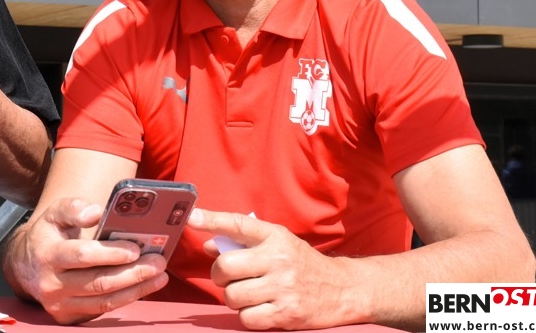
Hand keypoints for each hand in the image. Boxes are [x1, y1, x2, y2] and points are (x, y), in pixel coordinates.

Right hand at [7, 198, 168, 324]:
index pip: (82, 256)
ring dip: (136, 289)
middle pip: (98, 282)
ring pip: (104, 302)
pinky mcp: (68, 317)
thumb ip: (73, 208)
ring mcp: (60, 304)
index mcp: (48, 255)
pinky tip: (142, 286)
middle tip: (158, 262)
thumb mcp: (55, 214)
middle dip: (132, 273)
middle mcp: (52, 284)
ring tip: (159, 276)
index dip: (110, 253)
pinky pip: (102, 311)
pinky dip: (125, 299)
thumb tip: (96, 212)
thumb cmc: (48, 235)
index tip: (135, 248)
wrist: (25, 265)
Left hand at [190, 209, 353, 329]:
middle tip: (228, 276)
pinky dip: (247, 316)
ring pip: (232, 295)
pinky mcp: (287, 314)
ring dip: (233, 297)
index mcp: (275, 236)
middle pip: (226, 266)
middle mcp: (279, 259)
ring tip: (248, 293)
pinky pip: (246, 318)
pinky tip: (260, 308)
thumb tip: (208, 246)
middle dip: (220, 275)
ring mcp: (283, 287)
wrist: (344, 289)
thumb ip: (242, 243)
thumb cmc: (301, 263)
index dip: (212, 219)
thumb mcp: (277, 243)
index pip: (238, 224)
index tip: (192, 216)